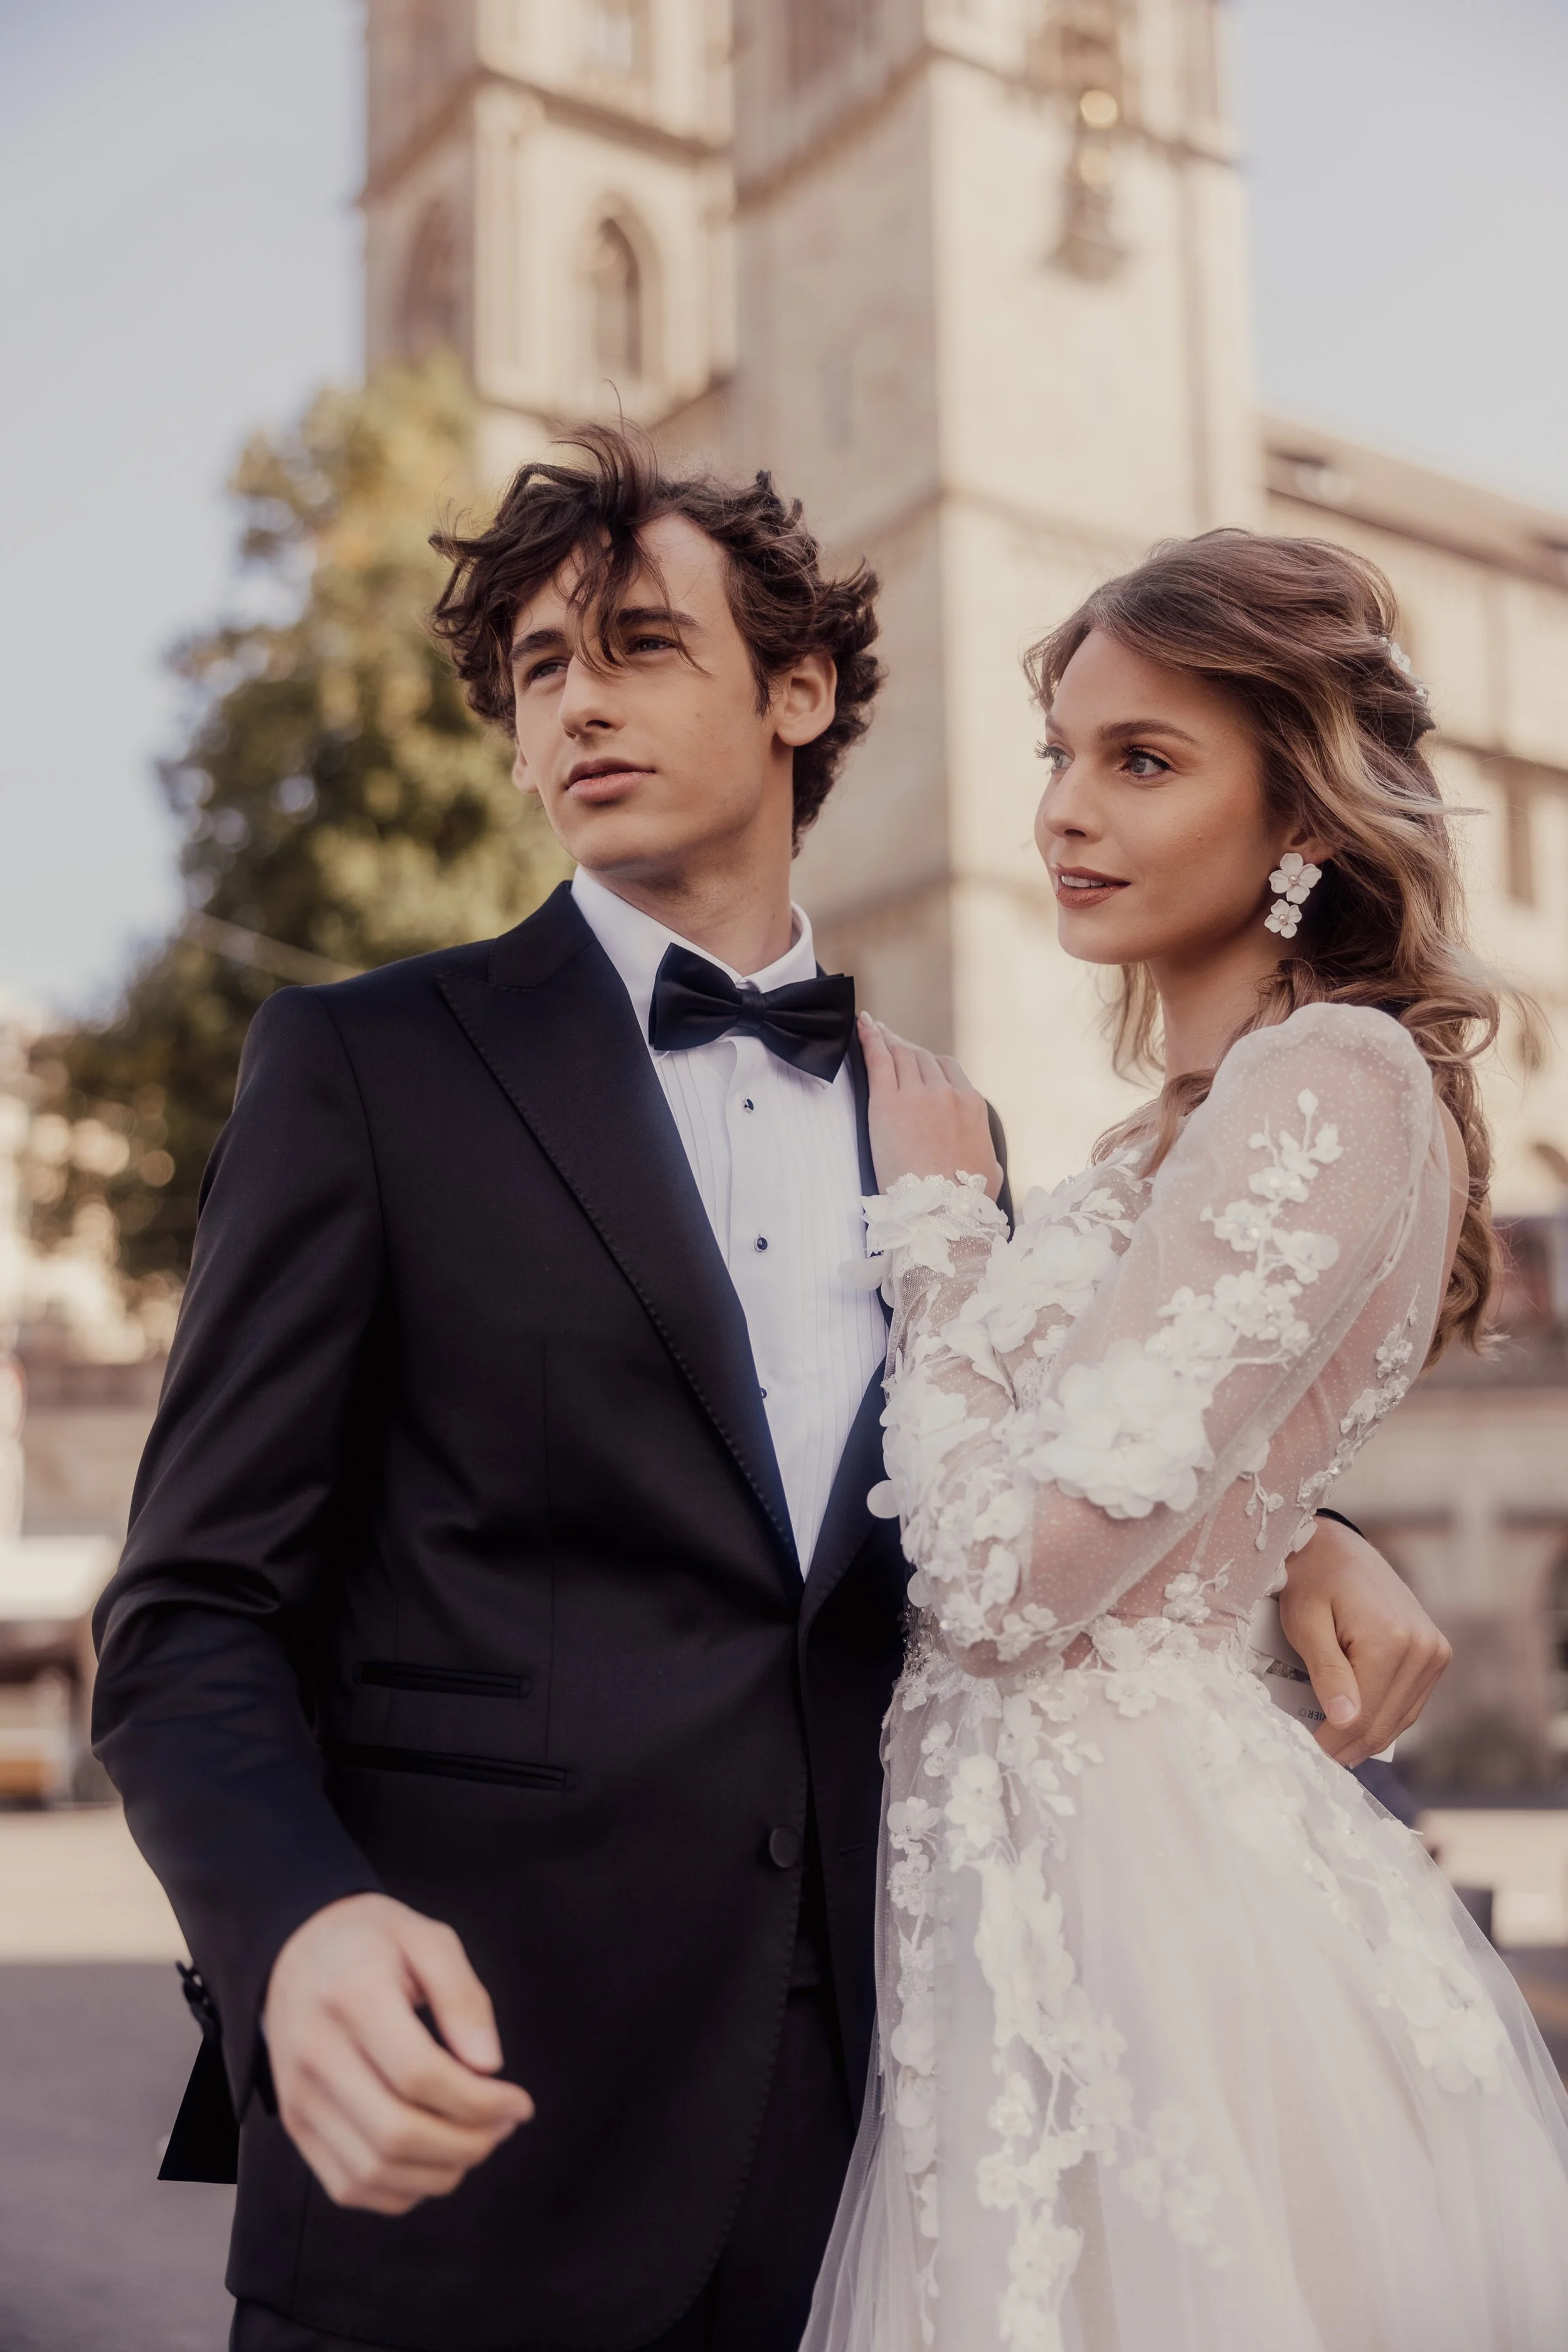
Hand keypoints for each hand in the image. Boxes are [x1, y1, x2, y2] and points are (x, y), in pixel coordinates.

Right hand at [263, 1892, 533, 2213]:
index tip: (519, 2102)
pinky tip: (435, 2159)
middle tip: (503, 2125)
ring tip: (476, 2141)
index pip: (419, 2075)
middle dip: (468, 2143)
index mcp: (351, 1997)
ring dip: (440, 2172)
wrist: (296, 1951)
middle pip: (397, 2133)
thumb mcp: (427, 1939)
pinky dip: (402, 2189)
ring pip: (374, 2171)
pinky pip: (350, 2186)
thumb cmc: (371, 1942)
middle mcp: (316, 2055)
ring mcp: (299, 2098)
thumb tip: (489, 2066)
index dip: (480, 2102)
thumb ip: (462, 1997)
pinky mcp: (296, 2126)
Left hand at [860, 1015, 1002, 1199]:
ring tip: (877, 1030)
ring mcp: (917, 1095)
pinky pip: (879, 1060)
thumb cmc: (966, 1201)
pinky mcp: (887, 1103)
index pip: (949, 1069)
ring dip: (890, 1040)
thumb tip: (986, 1159)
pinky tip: (863, 1025)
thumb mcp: (990, 1172)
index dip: (930, 1064)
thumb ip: (986, 1153)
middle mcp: (947, 1093)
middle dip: (908, 1049)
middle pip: (923, 1058)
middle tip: (892, 1041)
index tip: (918, 1062)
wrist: (940, 1213)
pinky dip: (870, 1038)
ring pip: (902, 1055)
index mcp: (973, 1105)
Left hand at [1280, 1519, 1451, 1767]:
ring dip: (1367, 1738)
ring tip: (1332, 1747)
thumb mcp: (1306, 1622)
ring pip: (1400, 1719)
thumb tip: (1345, 1720)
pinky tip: (1357, 1726)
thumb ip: (1328, 1671)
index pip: (1362, 1716)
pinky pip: (1409, 1703)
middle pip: (1384, 1723)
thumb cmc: (1313, 1581)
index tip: (1305, 1754)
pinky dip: (1384, 1719)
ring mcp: (1435, 1652)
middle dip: (1348, 1746)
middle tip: (1316, 1758)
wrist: (1338, 1548)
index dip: (1332, 1742)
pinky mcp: (1436, 1654)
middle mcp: (1424, 1649)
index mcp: (1392, 1640)